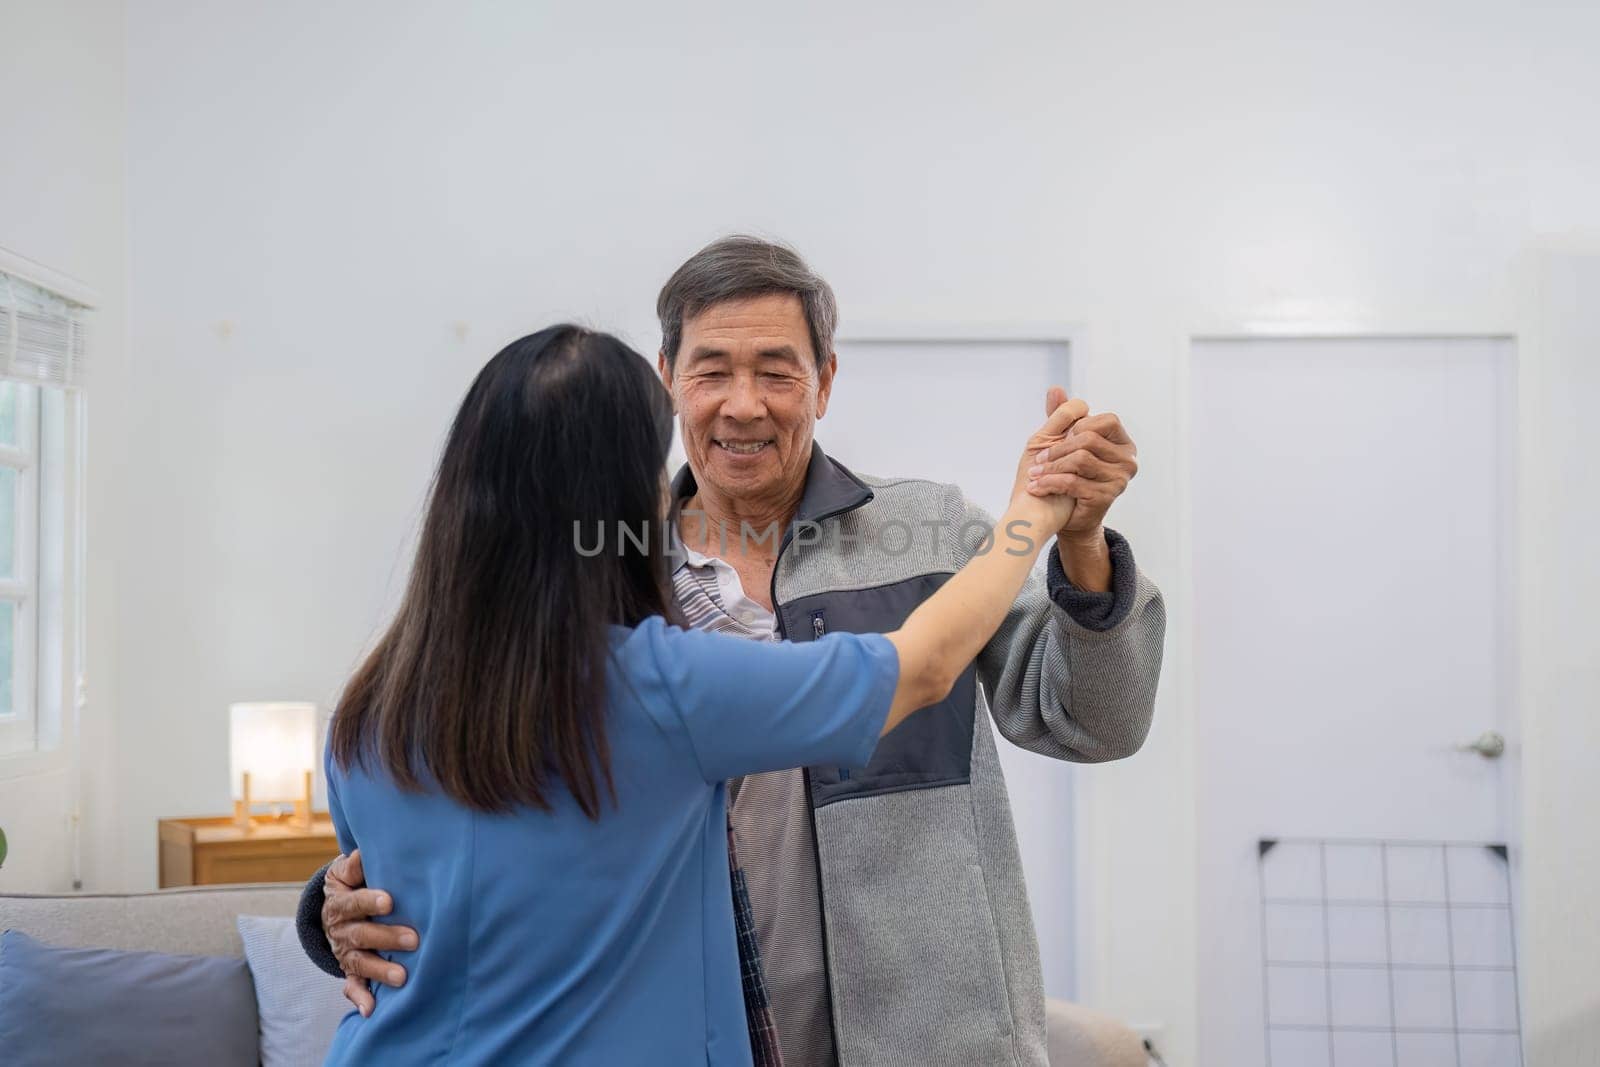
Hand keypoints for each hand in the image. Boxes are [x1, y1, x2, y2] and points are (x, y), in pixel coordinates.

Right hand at [322, 849, 416, 1016]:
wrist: (334, 911)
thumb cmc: (352, 885)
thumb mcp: (346, 871)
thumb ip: (356, 863)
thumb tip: (366, 850)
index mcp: (338, 903)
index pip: (352, 903)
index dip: (369, 901)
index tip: (390, 901)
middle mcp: (339, 930)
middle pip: (360, 935)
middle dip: (386, 937)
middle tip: (414, 939)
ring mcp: (345, 952)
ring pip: (360, 963)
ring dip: (380, 970)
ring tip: (403, 977)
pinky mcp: (350, 970)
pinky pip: (353, 986)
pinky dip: (360, 998)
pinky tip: (372, 1009)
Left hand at [1024, 385, 1137, 538]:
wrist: (1058, 515)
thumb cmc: (1062, 474)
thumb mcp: (1060, 441)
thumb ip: (1061, 416)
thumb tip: (1055, 388)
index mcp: (1123, 443)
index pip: (1108, 420)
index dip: (1080, 426)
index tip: (1061, 437)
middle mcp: (1128, 460)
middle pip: (1089, 439)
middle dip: (1057, 449)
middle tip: (1037, 461)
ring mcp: (1120, 480)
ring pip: (1080, 460)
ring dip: (1050, 467)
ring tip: (1034, 474)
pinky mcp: (1106, 498)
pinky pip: (1073, 482)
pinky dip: (1050, 483)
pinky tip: (1037, 488)